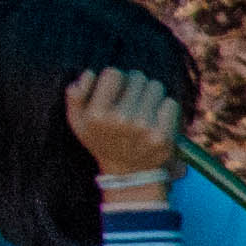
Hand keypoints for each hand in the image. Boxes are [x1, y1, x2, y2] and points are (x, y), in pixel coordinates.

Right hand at [62, 68, 182, 175]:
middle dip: (136, 85)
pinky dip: (165, 107)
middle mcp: (120, 119)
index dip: (117, 78)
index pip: (114, 73)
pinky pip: (170, 104)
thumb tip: (89, 73)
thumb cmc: (102, 140)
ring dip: (151, 94)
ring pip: (156, 87)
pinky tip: (157, 118)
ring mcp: (143, 128)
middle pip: (138, 77)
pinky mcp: (163, 136)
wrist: (128, 172)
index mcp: (97, 114)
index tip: (118, 89)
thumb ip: (75, 96)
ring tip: (144, 108)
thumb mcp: (78, 121)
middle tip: (133, 99)